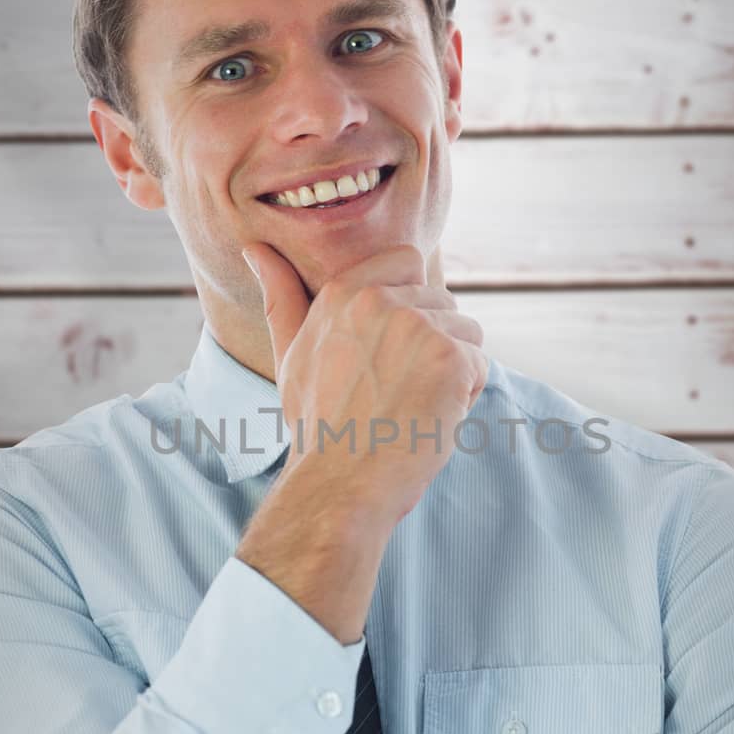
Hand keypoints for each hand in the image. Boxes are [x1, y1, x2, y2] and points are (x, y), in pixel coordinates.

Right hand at [241, 241, 487, 529]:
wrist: (338, 486)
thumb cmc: (317, 427)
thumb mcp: (290, 355)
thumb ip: (281, 297)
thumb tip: (254, 247)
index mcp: (341, 293)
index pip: (408, 262)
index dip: (412, 305)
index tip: (389, 352)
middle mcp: (378, 300)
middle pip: (442, 301)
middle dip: (433, 344)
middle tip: (395, 392)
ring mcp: (417, 327)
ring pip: (466, 332)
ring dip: (452, 371)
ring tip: (412, 406)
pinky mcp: (449, 357)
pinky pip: (479, 364)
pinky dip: (465, 397)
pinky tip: (430, 419)